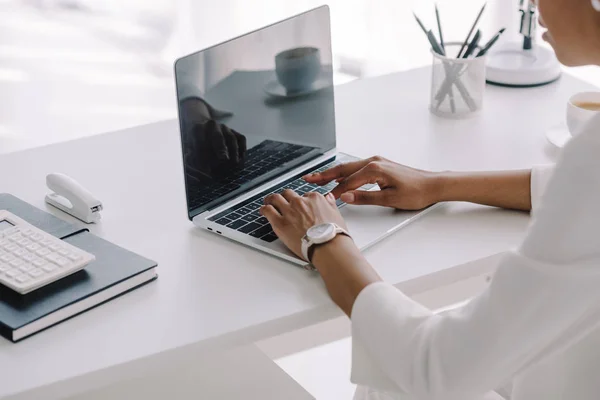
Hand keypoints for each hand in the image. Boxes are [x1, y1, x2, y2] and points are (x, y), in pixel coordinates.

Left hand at [184, 119, 246, 177]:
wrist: (204, 129)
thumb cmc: (195, 142)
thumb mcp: (189, 147)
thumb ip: (191, 157)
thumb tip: (199, 170)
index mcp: (197, 129)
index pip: (200, 142)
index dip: (203, 155)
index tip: (205, 168)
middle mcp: (212, 126)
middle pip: (217, 136)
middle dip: (221, 148)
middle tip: (224, 159)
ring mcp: (225, 128)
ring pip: (231, 138)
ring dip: (234, 152)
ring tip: (234, 164)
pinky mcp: (234, 131)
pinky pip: (241, 139)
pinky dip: (242, 149)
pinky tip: (241, 159)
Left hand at [260, 191, 349, 259]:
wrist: (327, 246)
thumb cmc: (333, 234)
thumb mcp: (336, 214)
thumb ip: (330, 204)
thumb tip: (328, 198)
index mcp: (314, 199)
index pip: (304, 195)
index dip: (301, 200)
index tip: (300, 205)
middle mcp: (300, 202)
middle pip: (288, 194)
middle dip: (285, 197)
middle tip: (282, 200)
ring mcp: (288, 211)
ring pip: (275, 199)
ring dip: (271, 199)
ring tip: (268, 202)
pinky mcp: (279, 223)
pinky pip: (268, 211)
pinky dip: (264, 209)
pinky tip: (263, 210)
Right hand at [304, 156, 439, 209]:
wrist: (433, 185)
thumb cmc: (416, 192)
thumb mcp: (390, 199)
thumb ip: (366, 198)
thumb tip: (346, 197)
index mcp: (374, 169)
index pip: (348, 182)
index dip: (335, 192)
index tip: (323, 199)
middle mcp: (373, 162)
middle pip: (343, 169)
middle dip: (324, 175)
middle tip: (308, 179)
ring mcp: (376, 162)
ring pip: (349, 168)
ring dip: (333, 173)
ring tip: (318, 178)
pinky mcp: (380, 166)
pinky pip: (357, 168)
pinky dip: (345, 173)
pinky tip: (339, 177)